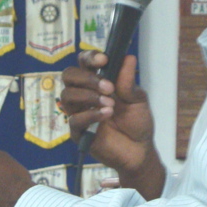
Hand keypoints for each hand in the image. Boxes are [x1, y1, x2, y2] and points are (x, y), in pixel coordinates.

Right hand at [62, 51, 165, 199]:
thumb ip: (128, 81)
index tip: (104, 60)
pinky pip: (74, 119)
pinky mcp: (78, 131)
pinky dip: (91, 114)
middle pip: (69, 75)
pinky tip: (107, 115)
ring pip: (67, 95)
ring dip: (89, 96)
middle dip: (87, 78)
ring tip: (110, 104)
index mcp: (98, 82)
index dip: (90, 58)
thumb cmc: (137, 122)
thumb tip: (128, 57)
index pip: (84, 63)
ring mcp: (80, 112)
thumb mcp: (137, 99)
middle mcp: (85, 94)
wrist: (140, 149)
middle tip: (108, 87)